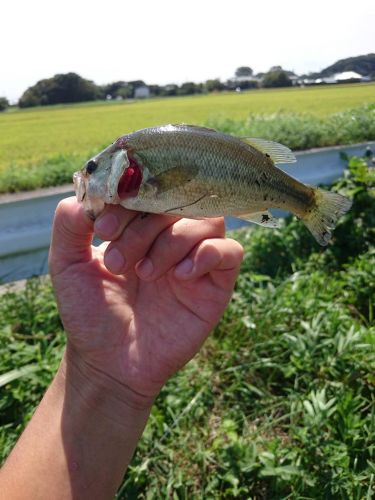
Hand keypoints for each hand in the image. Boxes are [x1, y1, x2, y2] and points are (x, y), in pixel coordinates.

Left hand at [49, 198, 242, 406]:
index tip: (102, 229)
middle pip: (178, 201)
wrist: (109, 363)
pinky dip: (208, 255)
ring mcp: (195, 259)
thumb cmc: (89, 314)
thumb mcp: (68, 266)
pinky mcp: (215, 284)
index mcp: (139, 226)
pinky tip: (181, 277)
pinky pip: (230, 252)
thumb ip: (70, 225)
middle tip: (118, 261)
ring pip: (206, 221)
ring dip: (172, 242)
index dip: (128, 199)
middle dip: (144, 227)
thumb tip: (87, 195)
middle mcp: (170, 237)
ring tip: (145, 274)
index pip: (149, 188)